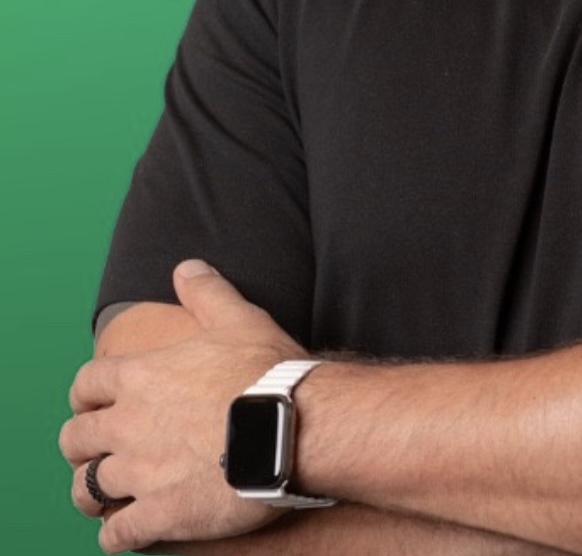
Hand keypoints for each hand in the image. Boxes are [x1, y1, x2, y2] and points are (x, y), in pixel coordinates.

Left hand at [61, 260, 305, 553]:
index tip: (97, 401)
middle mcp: (129, 424)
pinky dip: (117, 535)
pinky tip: (129, 531)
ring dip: (92, 492)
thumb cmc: (266, 372)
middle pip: (75, 439)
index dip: (87, 394)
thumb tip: (186, 267)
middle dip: (83, 444)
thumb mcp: (239, 318)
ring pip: (86, 489)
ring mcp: (140, 472)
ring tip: (106, 495)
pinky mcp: (158, 513)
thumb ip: (207, 292)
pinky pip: (118, 535)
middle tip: (100, 448)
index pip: (86, 384)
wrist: (291, 426)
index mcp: (141, 377)